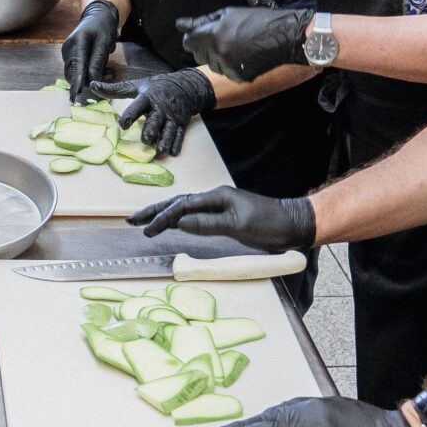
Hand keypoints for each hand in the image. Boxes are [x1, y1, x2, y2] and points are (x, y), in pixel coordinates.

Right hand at [59, 0, 120, 105]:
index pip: (76, 67)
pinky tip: (102, 67)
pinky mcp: (70, 57)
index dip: (76, 83)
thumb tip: (93, 81)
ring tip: (109, 70)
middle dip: (90, 79)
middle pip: (74, 73)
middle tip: (110, 74)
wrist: (97, 16)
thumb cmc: (103, 27)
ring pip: (76, 73)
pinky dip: (89, 72)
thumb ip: (98, 62)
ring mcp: (67, 53)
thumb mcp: (104, 43)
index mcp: (77, 43)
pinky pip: (78, 70)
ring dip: (92, 76)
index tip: (76, 96)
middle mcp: (68, 49)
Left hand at [92, 68, 215, 155]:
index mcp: (148, 97)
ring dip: (165, 140)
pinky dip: (176, 144)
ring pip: (169, 130)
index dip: (130, 114)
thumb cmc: (157, 87)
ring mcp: (172, 117)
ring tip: (160, 150)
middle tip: (146, 140)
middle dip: (151, 130)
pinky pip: (180, 134)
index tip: (123, 123)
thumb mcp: (136, 85)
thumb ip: (114, 89)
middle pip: (156, 120)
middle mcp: (161, 108)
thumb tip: (92, 85)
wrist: (186, 86)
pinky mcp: (181, 123)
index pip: (138, 106)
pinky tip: (172, 152)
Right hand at [126, 186, 314, 253]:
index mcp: (217, 196)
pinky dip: (178, 218)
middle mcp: (215, 197)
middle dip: (155, 211)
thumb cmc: (269, 225)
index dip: (162, 217)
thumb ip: (208, 223)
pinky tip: (172, 223)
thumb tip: (180, 222)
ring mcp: (219, 205)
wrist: (293, 224)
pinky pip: (194, 214)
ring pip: (184, 207)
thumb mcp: (238, 225)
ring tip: (145, 221)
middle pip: (178, 202)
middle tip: (133, 220)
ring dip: (164, 214)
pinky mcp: (224, 215)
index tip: (146, 229)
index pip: (182, 206)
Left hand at [178, 6, 311, 81]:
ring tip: (238, 45)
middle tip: (225, 38)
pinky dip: (232, 66)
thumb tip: (182, 25)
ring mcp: (229, 67)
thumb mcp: (230, 13)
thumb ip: (204, 21)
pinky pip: (227, 72)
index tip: (201, 35)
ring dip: (219, 56)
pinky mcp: (239, 76)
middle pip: (199, 54)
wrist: (287, 37)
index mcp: (214, 34)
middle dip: (207, 46)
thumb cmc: (259, 20)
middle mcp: (219, 52)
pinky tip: (246, 55)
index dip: (194, 38)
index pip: (188, 42)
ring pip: (213, 64)